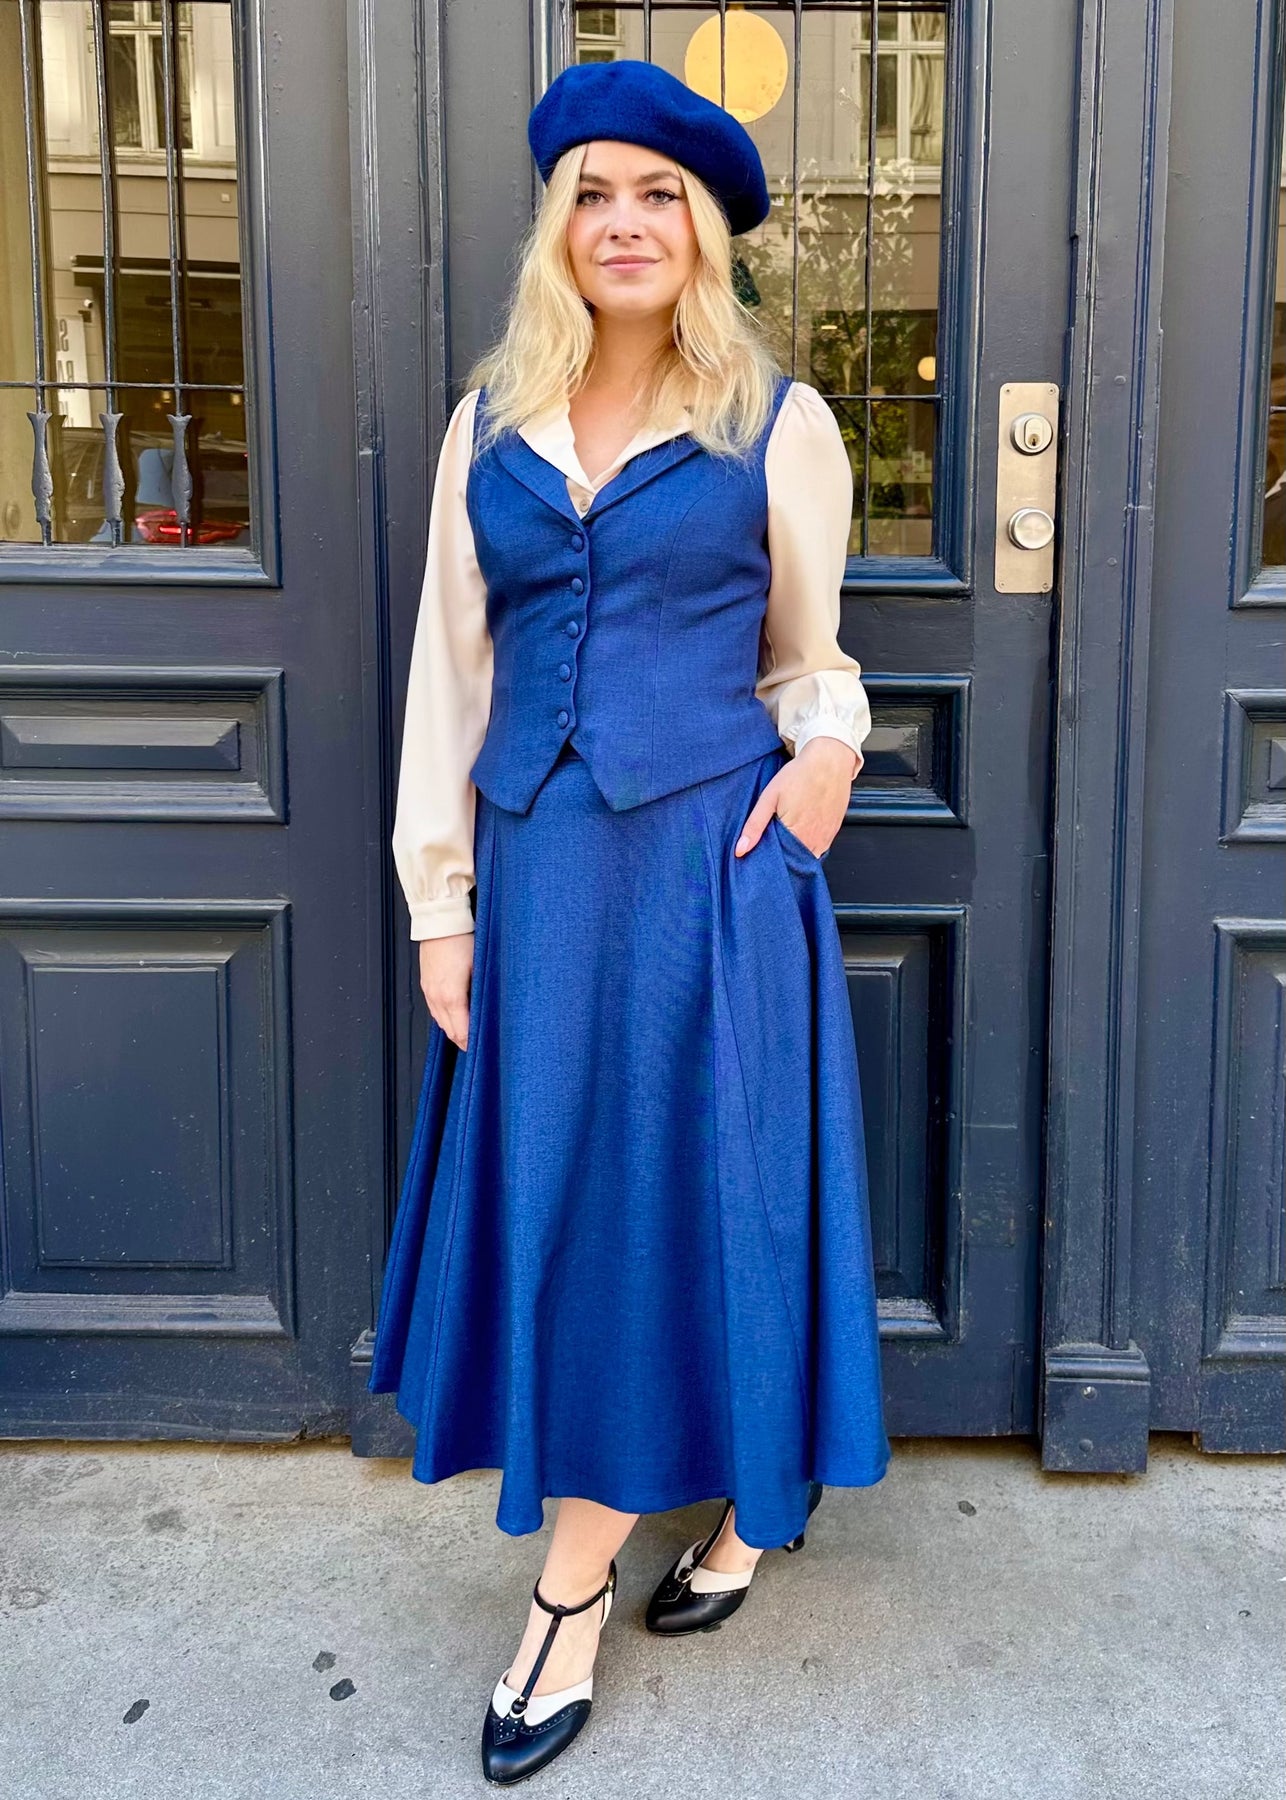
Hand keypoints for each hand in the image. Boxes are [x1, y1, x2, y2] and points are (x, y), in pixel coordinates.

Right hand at [418, 932, 475, 1050]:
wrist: (440, 921)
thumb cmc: (463, 939)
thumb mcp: (480, 967)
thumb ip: (482, 992)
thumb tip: (488, 1009)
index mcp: (451, 996)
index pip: (461, 1031)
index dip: (471, 1043)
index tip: (482, 1049)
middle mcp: (436, 996)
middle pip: (449, 1030)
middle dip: (462, 1040)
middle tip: (475, 1047)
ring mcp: (429, 990)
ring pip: (439, 1021)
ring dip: (452, 1030)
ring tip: (466, 1036)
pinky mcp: (426, 983)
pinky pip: (433, 1009)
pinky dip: (444, 1018)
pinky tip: (453, 1017)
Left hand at [734, 735, 859, 859]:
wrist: (829, 760)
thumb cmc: (800, 775)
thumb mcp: (769, 797)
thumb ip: (755, 826)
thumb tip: (740, 850)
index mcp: (795, 834)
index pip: (778, 862)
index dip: (768, 863)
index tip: (759, 858)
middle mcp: (814, 840)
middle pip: (793, 862)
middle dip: (781, 860)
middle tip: (770, 848)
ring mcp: (826, 838)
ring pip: (807, 858)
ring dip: (795, 855)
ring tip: (784, 841)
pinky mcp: (833, 832)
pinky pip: (819, 850)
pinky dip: (808, 848)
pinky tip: (799, 836)